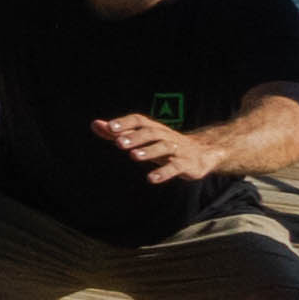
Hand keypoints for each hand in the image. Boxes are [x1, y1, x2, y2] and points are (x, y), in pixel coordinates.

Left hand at [98, 110, 218, 184]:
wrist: (203, 153)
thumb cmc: (165, 145)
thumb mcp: (143, 138)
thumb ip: (119, 133)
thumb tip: (95, 124)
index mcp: (154, 128)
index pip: (139, 120)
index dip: (125, 122)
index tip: (109, 127)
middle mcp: (166, 136)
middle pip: (151, 132)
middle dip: (135, 137)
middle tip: (118, 143)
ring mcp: (177, 149)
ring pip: (163, 147)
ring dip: (148, 151)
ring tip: (133, 156)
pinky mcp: (187, 164)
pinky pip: (176, 167)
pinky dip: (164, 172)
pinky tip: (151, 178)